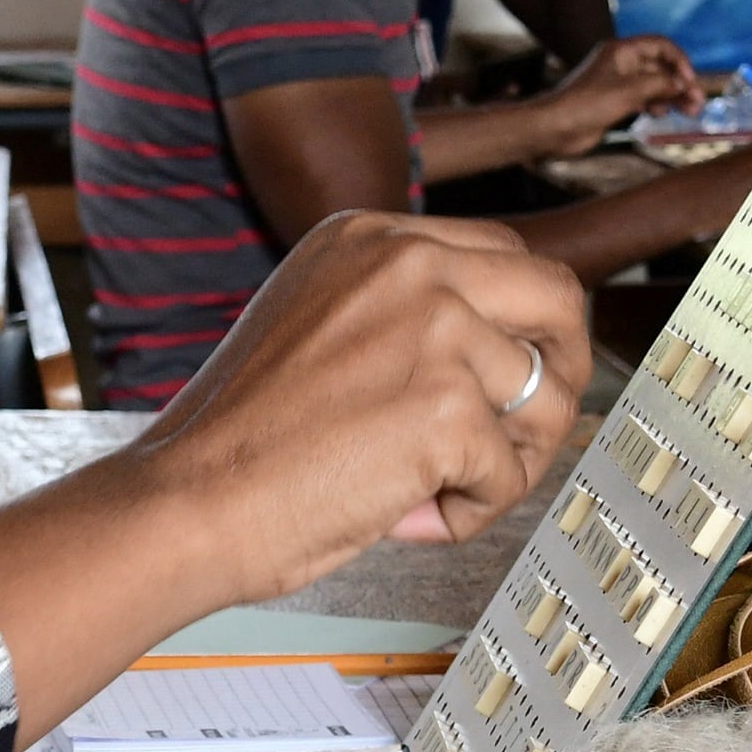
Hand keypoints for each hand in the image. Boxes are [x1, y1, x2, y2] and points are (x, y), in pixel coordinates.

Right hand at [129, 210, 591, 602]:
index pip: (504, 257)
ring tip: (437, 491)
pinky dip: (469, 512)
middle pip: (557, 298)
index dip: (523, 328)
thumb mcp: (319, 322)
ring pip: (548, 398)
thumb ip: (400, 312)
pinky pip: (510, 473)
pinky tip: (403, 516)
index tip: (511, 380)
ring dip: (506, 463)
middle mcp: (408, 263)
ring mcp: (433, 328)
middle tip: (526, 432)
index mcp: (371, 236)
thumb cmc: (243, 439)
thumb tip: (511, 349)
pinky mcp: (447, 405)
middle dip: (563, 372)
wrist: (187, 500)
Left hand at [545, 33, 699, 143]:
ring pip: (654, 85)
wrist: (556, 128)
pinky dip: (657, 104)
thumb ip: (660, 84)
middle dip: (680, 83)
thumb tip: (683, 83)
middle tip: (698, 102)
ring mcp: (618, 83)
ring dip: (673, 96)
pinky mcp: (615, 101)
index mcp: (622, 51)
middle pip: (660, 67)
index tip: (690, 80)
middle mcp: (621, 63)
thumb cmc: (587, 104)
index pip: (660, 45)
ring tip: (690, 112)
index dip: (679, 60)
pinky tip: (663, 114)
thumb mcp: (630, 91)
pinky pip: (644, 98)